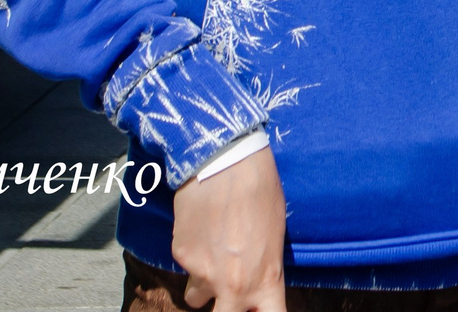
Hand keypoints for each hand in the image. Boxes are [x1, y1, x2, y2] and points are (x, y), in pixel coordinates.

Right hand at [169, 148, 285, 310]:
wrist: (224, 161)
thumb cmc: (260, 190)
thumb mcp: (276, 232)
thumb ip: (265, 266)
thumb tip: (257, 275)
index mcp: (266, 280)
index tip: (259, 309)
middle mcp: (234, 285)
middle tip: (228, 296)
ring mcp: (203, 274)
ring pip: (197, 297)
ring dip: (204, 284)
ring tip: (213, 252)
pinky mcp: (181, 257)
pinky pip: (185, 266)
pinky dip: (192, 254)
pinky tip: (201, 228)